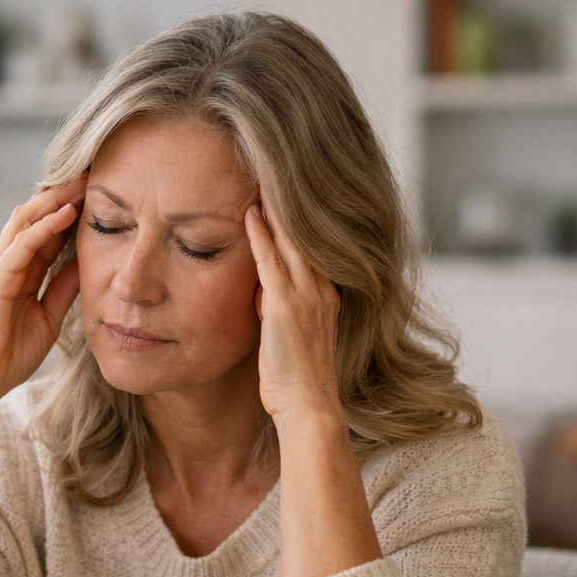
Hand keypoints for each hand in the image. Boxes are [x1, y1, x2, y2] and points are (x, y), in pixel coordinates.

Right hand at [0, 177, 86, 403]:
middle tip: (91, 176)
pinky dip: (45, 228)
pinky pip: (22, 245)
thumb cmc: (7, 354)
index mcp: (20, 273)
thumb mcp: (48, 318)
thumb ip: (62, 291)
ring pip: (26, 222)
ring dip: (55, 201)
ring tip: (82, 183)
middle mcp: (7, 264)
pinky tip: (66, 214)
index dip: (69, 213)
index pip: (46, 233)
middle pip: (34, 218)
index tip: (97, 197)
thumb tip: (84, 267)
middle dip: (62, 196)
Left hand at [244, 190, 342, 429]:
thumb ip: (278, 312)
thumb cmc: (296, 382)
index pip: (311, 248)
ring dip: (275, 209)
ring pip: (292, 241)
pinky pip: (273, 262)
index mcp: (326, 298)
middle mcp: (322, 291)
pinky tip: (249, 213)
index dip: (298, 220)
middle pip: (305, 236)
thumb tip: (260, 295)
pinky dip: (262, 236)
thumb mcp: (290, 340)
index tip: (285, 192)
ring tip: (261, 177)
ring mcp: (307, 297)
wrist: (308, 408)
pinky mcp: (287, 307)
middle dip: (290, 203)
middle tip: (274, 168)